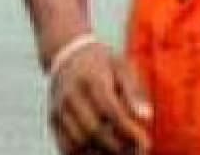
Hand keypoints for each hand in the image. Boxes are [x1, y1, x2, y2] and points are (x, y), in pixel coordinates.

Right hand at [47, 39, 152, 153]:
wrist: (67, 54)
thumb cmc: (103, 64)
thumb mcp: (123, 68)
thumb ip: (135, 92)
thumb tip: (146, 117)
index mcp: (91, 79)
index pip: (110, 111)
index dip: (128, 131)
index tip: (145, 142)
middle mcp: (71, 94)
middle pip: (93, 130)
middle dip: (118, 146)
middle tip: (136, 151)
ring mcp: (59, 108)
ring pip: (79, 141)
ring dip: (102, 152)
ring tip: (120, 151)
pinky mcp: (53, 119)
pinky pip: (66, 145)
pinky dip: (83, 153)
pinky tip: (102, 151)